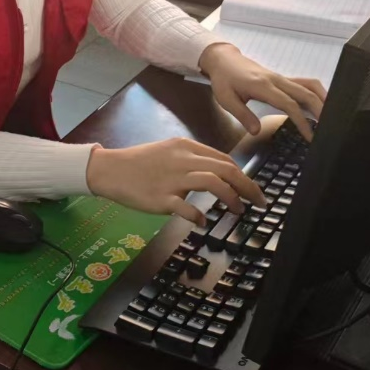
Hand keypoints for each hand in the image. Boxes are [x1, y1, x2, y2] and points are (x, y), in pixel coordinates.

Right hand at [85, 138, 265, 223]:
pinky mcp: (161, 198)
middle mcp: (182, 160)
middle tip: (259, 201)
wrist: (111, 169)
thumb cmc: (140, 162)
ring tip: (238, 210)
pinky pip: (186, 207)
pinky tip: (202, 222)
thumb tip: (217, 174)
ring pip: (212, 183)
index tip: (252, 189)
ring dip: (230, 198)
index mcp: (186, 147)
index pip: (223, 160)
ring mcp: (172, 179)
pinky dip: (198, 216)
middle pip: (225, 170)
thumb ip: (192, 159)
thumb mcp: (168, 151)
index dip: (243, 175)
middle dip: (247, 187)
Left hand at [199, 42, 326, 140]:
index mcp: (263, 86)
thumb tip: (256, 131)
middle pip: (306, 93)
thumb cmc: (224, 80)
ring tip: (332, 116)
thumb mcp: (226, 99)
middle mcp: (276, 80)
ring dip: (323, 98)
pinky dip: (317, 92)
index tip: (310, 136)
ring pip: (309, 85)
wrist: (223, 60)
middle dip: (320, 110)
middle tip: (330, 129)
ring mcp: (281, 78)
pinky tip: (322, 104)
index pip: (289, 104)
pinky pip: (304, 83)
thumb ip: (242, 115)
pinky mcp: (283, 78)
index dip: (302, 121)